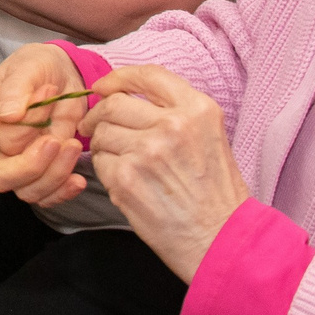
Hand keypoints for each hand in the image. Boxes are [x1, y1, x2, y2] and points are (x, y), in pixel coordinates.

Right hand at [0, 43, 92, 206]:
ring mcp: (12, 162)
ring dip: (54, 175)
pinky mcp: (36, 172)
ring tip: (73, 146)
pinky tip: (78, 179)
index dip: (28, 127)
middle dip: (34, 165)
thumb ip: (16, 89)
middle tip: (59, 141)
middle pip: (0, 177)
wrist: (61, 75)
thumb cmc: (38, 67)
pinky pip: (44, 196)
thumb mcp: (28, 65)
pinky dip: (62, 191)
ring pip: (25, 191)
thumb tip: (8, 116)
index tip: (47, 95)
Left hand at [80, 66, 249, 282]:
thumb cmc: (215, 194)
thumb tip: (125, 95)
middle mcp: (173, 124)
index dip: (118, 78)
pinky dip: (105, 170)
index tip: (105, 86)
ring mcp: (147, 150)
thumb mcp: (210, 138)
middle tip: (94, 127)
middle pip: (114, 103)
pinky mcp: (126, 177)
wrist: (221, 239)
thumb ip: (175, 113)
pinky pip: (99, 161)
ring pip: (101, 132)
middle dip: (99, 115)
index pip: (147, 74)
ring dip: (102, 145)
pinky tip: (125, 183)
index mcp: (198, 109)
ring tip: (120, 161)